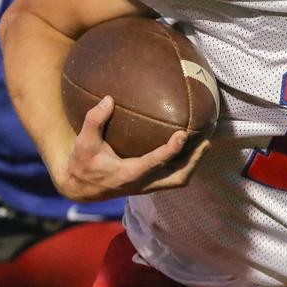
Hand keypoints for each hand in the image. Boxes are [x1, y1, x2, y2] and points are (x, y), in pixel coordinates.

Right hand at [57, 96, 210, 202]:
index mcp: (128, 174)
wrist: (81, 188)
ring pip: (178, 179)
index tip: (183, 134)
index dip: (170, 150)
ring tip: (206, 143)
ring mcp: (148, 185)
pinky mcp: (150, 183)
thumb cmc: (83, 162)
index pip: (154, 163)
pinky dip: (186, 163)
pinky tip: (193, 146)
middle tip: (206, 142)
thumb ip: (94, 120)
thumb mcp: (83, 142)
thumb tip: (108, 98)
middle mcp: (142, 183)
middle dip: (194, 162)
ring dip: (194, 163)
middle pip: (177, 178)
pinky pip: (174, 176)